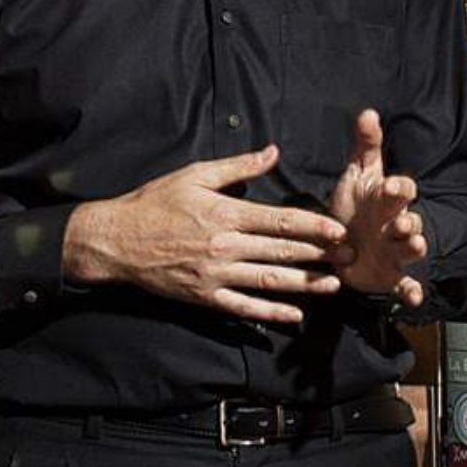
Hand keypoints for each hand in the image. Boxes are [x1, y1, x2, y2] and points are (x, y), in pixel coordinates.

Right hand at [67, 146, 349, 325]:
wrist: (116, 240)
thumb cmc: (154, 202)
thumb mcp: (194, 174)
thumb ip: (237, 166)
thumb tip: (273, 152)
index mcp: (225, 213)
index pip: (280, 221)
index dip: (314, 227)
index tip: (339, 230)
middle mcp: (225, 246)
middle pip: (282, 251)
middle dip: (320, 254)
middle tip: (350, 257)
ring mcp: (215, 274)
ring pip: (269, 281)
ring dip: (305, 284)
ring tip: (333, 285)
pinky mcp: (205, 296)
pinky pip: (243, 308)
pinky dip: (270, 314)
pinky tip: (294, 315)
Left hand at [327, 109, 428, 307]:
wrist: (348, 244)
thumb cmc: (357, 206)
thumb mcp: (359, 175)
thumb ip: (366, 146)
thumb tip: (368, 112)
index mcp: (388, 199)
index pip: (402, 189)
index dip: (399, 188)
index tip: (391, 185)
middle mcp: (397, 224)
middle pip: (409, 220)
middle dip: (409, 220)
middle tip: (404, 222)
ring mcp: (396, 251)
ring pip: (411, 249)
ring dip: (414, 247)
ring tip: (415, 245)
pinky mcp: (391, 276)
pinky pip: (405, 284)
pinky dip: (411, 291)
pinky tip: (413, 297)